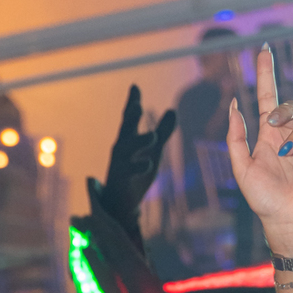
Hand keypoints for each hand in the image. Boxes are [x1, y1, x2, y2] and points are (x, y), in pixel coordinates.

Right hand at [93, 84, 176, 241]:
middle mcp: (121, 150)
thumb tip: (172, 110)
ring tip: (153, 135)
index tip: (135, 87)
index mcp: (128, 140)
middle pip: (124, 130)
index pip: (129, 119)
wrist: (121, 205)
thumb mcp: (153, 150)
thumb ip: (163, 131)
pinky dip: (139, 167)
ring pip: (126, 150)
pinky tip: (149, 162)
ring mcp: (120, 165)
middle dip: (130, 118)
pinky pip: (129, 172)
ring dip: (138, 141)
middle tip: (136, 105)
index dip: (132, 103)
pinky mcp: (122, 181)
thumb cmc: (135, 174)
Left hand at [226, 45, 292, 255]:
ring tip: (291, 156)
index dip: (264, 74)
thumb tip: (234, 106)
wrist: (288, 220)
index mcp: (268, 136)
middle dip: (281, 111)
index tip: (264, 50)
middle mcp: (289, 135)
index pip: (266, 97)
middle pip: (288, 105)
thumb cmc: (263, 199)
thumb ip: (236, 138)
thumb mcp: (242, 169)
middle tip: (275, 128)